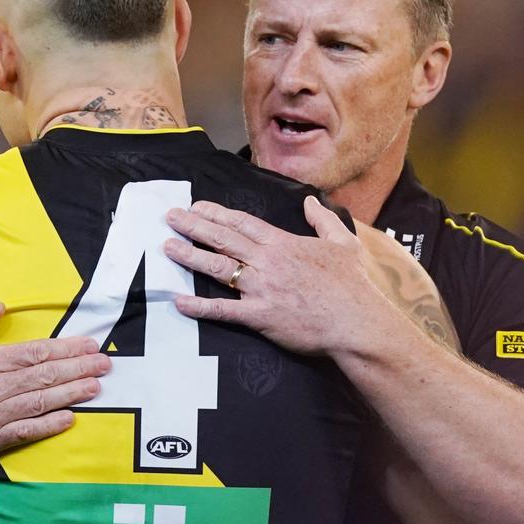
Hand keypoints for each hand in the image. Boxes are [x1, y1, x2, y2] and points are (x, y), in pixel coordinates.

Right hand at [0, 303, 109, 459]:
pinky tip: (70, 418)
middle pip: (46, 376)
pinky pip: (27, 431)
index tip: (90, 345)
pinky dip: (50, 425)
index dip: (67, 349)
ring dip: (72, 394)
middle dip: (79, 368)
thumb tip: (1, 305)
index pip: (37, 352)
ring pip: (42, 402)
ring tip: (96, 386)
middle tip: (106, 364)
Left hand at [163, 197, 395, 355]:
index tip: (196, 206)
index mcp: (283, 243)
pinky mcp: (261, 316)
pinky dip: (200, 307)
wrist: (356, 321)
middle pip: (224, 239)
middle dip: (194, 226)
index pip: (242, 223)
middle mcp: (268, 262)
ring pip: (218, 268)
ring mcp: (262, 289)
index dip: (216, 213)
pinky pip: (224, 311)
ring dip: (190, 256)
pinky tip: (179, 301)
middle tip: (171, 217)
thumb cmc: (352, 284)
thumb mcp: (343, 242)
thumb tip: (309, 202)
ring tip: (168, 247)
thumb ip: (322, 220)